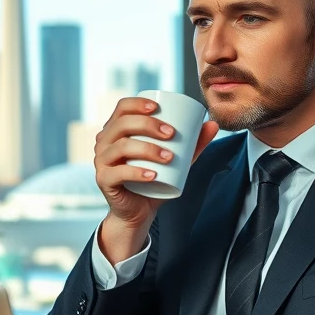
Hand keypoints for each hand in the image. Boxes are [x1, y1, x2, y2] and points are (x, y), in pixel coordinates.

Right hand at [94, 96, 218, 263]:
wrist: (138, 211)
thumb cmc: (153, 180)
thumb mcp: (175, 160)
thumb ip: (192, 144)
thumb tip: (213, 124)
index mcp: (116, 129)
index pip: (122, 107)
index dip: (138, 103)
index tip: (158, 107)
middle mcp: (105, 142)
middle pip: (123, 124)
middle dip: (148, 124)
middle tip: (171, 134)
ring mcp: (101, 161)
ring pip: (121, 147)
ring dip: (147, 149)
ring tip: (169, 157)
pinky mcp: (104, 180)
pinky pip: (117, 173)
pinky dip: (136, 173)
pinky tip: (152, 175)